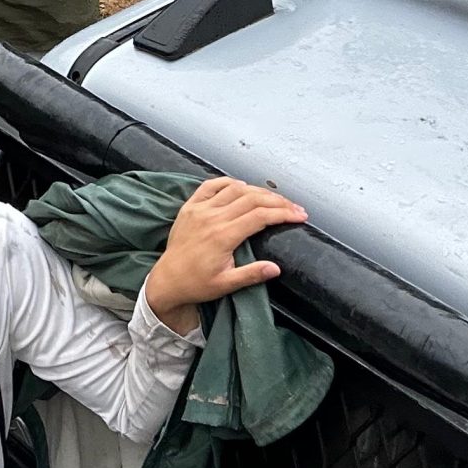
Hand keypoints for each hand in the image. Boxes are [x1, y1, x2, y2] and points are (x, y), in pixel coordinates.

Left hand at [143, 175, 307, 334]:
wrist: (167, 281)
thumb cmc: (196, 284)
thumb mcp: (226, 285)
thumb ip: (252, 274)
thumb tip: (276, 268)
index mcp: (222, 236)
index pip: (260, 216)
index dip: (283, 213)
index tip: (300, 216)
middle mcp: (212, 218)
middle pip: (252, 199)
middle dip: (278, 201)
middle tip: (294, 208)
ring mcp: (199, 209)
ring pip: (234, 189)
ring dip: (257, 190)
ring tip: (274, 198)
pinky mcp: (189, 207)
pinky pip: (210, 185)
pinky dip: (228, 182)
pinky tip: (242, 185)